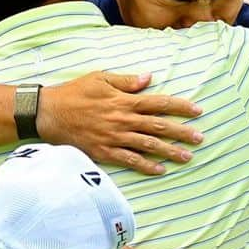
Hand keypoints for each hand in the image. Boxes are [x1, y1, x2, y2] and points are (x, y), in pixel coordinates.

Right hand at [37, 71, 203, 174]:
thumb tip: (149, 78)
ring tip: (187, 157)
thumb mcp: (100, 78)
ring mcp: (115, 138)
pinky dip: (147, 166)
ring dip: (170, 152)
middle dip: (182, 132)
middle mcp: (123, 120)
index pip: (159, 103)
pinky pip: (130, 161)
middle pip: (159, 127)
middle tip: (200, 138)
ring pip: (148, 146)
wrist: (49, 113)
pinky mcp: (105, 152)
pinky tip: (160, 170)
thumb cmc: (74, 93)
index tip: (197, 111)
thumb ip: (126, 81)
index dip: (180, 107)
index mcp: (124, 100)